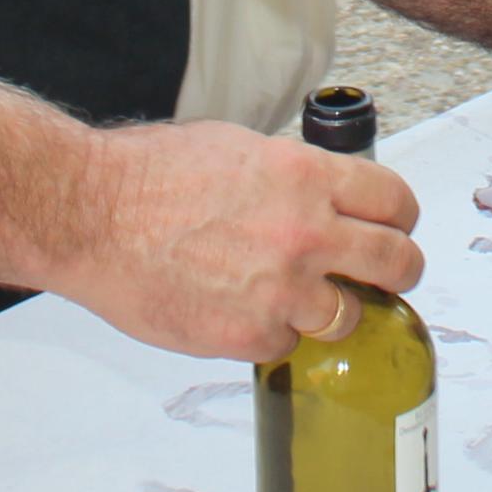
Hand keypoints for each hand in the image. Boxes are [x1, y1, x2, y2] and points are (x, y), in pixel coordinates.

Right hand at [53, 119, 423, 361]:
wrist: (91, 216)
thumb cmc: (147, 176)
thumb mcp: (238, 147)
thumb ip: (292, 175)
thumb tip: (320, 193)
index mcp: (305, 177)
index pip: (394, 201)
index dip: (400, 218)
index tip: (395, 227)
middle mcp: (305, 233)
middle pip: (396, 263)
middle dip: (399, 271)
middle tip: (389, 276)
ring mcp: (280, 290)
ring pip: (348, 316)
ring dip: (333, 311)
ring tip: (305, 301)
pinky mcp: (247, 335)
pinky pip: (287, 343)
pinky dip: (271, 333)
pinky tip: (241, 312)